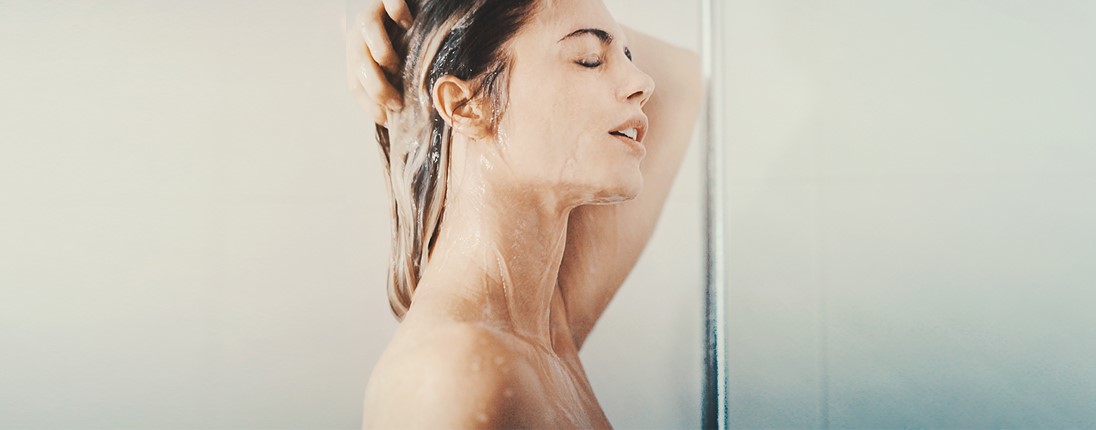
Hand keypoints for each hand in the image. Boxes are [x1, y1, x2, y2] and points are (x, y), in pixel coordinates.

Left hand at [346, 0, 412, 124]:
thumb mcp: (395, 71)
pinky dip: (398, 13)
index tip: (389, 119)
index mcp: (358, 56)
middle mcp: (360, 35)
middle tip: (398, 102)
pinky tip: (410, 25)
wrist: (408, 9)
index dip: (370, 105)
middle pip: (359, 61)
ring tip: (398, 65)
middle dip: (377, 87)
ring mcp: (374, 12)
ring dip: (382, 52)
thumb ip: (392, 87)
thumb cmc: (406, 45)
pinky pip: (390, 1)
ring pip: (366, 28)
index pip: (355, 84)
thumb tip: (397, 122)